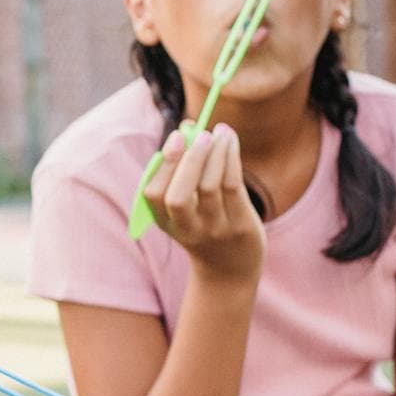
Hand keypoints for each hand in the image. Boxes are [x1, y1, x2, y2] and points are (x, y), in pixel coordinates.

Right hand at [144, 123, 263, 283]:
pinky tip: (230, 141)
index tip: (177, 138)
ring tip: (221, 131)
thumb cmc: (203, 224)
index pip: (154, 195)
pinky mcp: (240, 226)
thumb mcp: (185, 205)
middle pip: (179, 196)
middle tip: (202, 134)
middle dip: (189, 161)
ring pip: (211, 186)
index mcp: (165, 222)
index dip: (165, 165)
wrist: (229, 268)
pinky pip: (234, 186)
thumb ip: (182, 168)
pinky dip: (231, 158)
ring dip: (216, 152)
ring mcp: (214, 230)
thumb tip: (189, 127)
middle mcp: (187, 229)